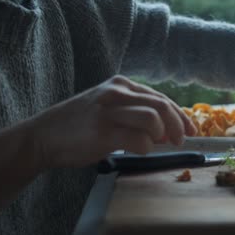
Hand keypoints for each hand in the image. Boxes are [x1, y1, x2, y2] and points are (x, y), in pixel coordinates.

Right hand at [30, 75, 196, 168]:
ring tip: (157, 144)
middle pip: (162, 106)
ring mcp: (109, 111)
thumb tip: (170, 131)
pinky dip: (146, 147)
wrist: (43, 136)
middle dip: (178, 125)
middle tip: (181, 141)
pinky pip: (138, 139)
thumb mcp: (110, 110)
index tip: (191, 129)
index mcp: (121, 85)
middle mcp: (117, 93)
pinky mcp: (103, 131)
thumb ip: (138, 115)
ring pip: (153, 118)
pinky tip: (140, 150)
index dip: (181, 115)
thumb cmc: (80, 125)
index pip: (161, 98)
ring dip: (162, 135)